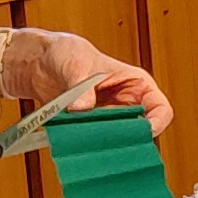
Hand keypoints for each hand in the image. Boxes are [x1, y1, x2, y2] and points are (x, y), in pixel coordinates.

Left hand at [19, 27, 173, 135]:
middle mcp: (125, 105)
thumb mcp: (76, 63)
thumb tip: (82, 108)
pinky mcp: (87, 129)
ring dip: (100, 142)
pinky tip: (71, 140)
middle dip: (122, 137)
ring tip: (83, 137)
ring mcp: (106, 119)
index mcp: (135, 84)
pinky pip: (91, 143)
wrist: (38, 63)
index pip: (159, 109)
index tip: (140, 133)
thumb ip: (81, 87)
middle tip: (104, 138)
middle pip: (137, 131)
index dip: (156, 123)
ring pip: (114, 140)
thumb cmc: (67, 52)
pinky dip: (82, 144)